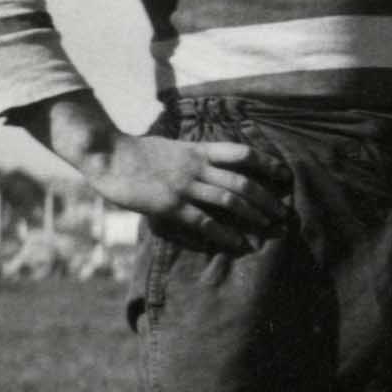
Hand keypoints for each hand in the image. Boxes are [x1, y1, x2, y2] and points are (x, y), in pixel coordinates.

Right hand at [93, 127, 280, 250]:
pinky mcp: (170, 205)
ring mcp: (184, 186)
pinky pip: (204, 221)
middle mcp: (196, 167)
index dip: (267, 163)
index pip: (242, 153)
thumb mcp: (172, 147)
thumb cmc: (136, 152)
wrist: (107, 153)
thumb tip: (211, 166)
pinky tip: (238, 244)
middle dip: (266, 198)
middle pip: (242, 182)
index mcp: (198, 150)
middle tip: (282, 212)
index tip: (285, 174)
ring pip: (229, 200)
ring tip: (269, 226)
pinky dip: (224, 234)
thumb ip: (194, 156)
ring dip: (253, 214)